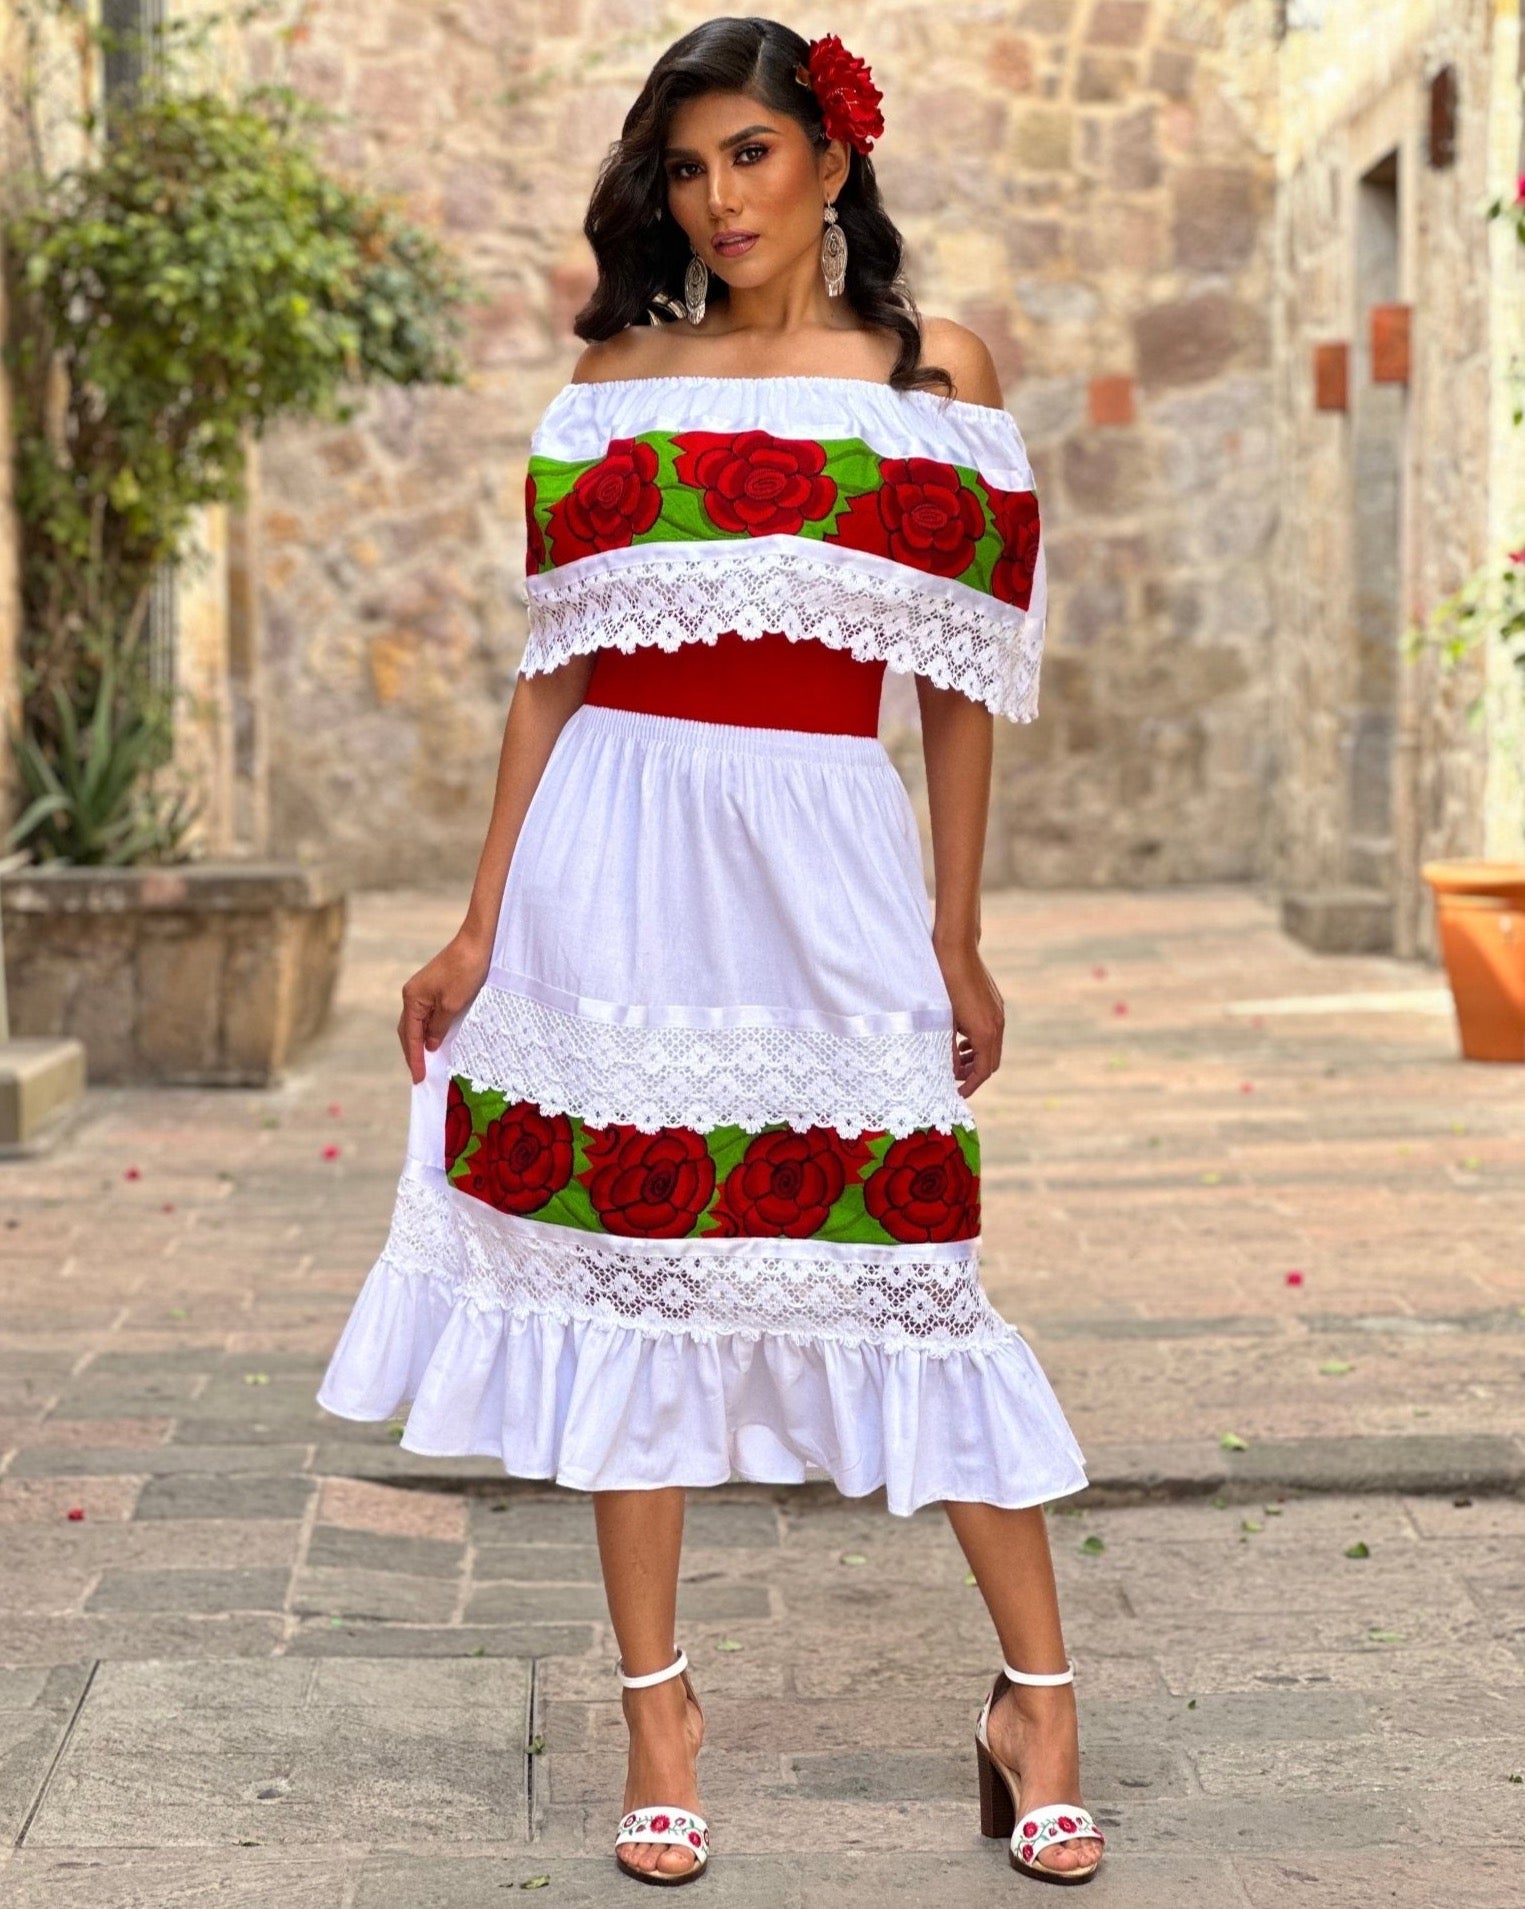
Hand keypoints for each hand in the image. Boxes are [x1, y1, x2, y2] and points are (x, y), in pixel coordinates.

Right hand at [397, 931, 490, 1083]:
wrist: (477, 944)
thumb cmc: (465, 972)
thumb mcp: (452, 1005)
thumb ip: (438, 1027)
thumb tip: (430, 1044)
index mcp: (412, 998)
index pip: (410, 1036)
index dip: (414, 1058)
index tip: (419, 1078)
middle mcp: (413, 995)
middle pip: (408, 1030)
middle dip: (413, 1053)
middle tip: (420, 1075)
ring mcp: (423, 991)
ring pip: (418, 1024)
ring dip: (421, 1043)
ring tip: (427, 1064)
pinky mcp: (435, 989)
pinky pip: (427, 1015)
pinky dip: (430, 1031)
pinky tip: (436, 1041)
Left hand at [935, 937, 1004, 1097]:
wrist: (956, 949)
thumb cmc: (943, 984)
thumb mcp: (941, 1021)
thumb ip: (945, 1049)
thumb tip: (947, 1071)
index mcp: (985, 1032)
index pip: (983, 1070)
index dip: (971, 1085)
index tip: (958, 1094)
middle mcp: (997, 1024)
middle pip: (991, 1061)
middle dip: (974, 1074)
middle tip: (956, 1081)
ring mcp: (998, 1012)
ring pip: (992, 1046)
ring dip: (976, 1058)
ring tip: (955, 1062)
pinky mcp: (994, 1003)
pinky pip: (991, 1031)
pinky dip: (978, 1042)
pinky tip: (961, 1040)